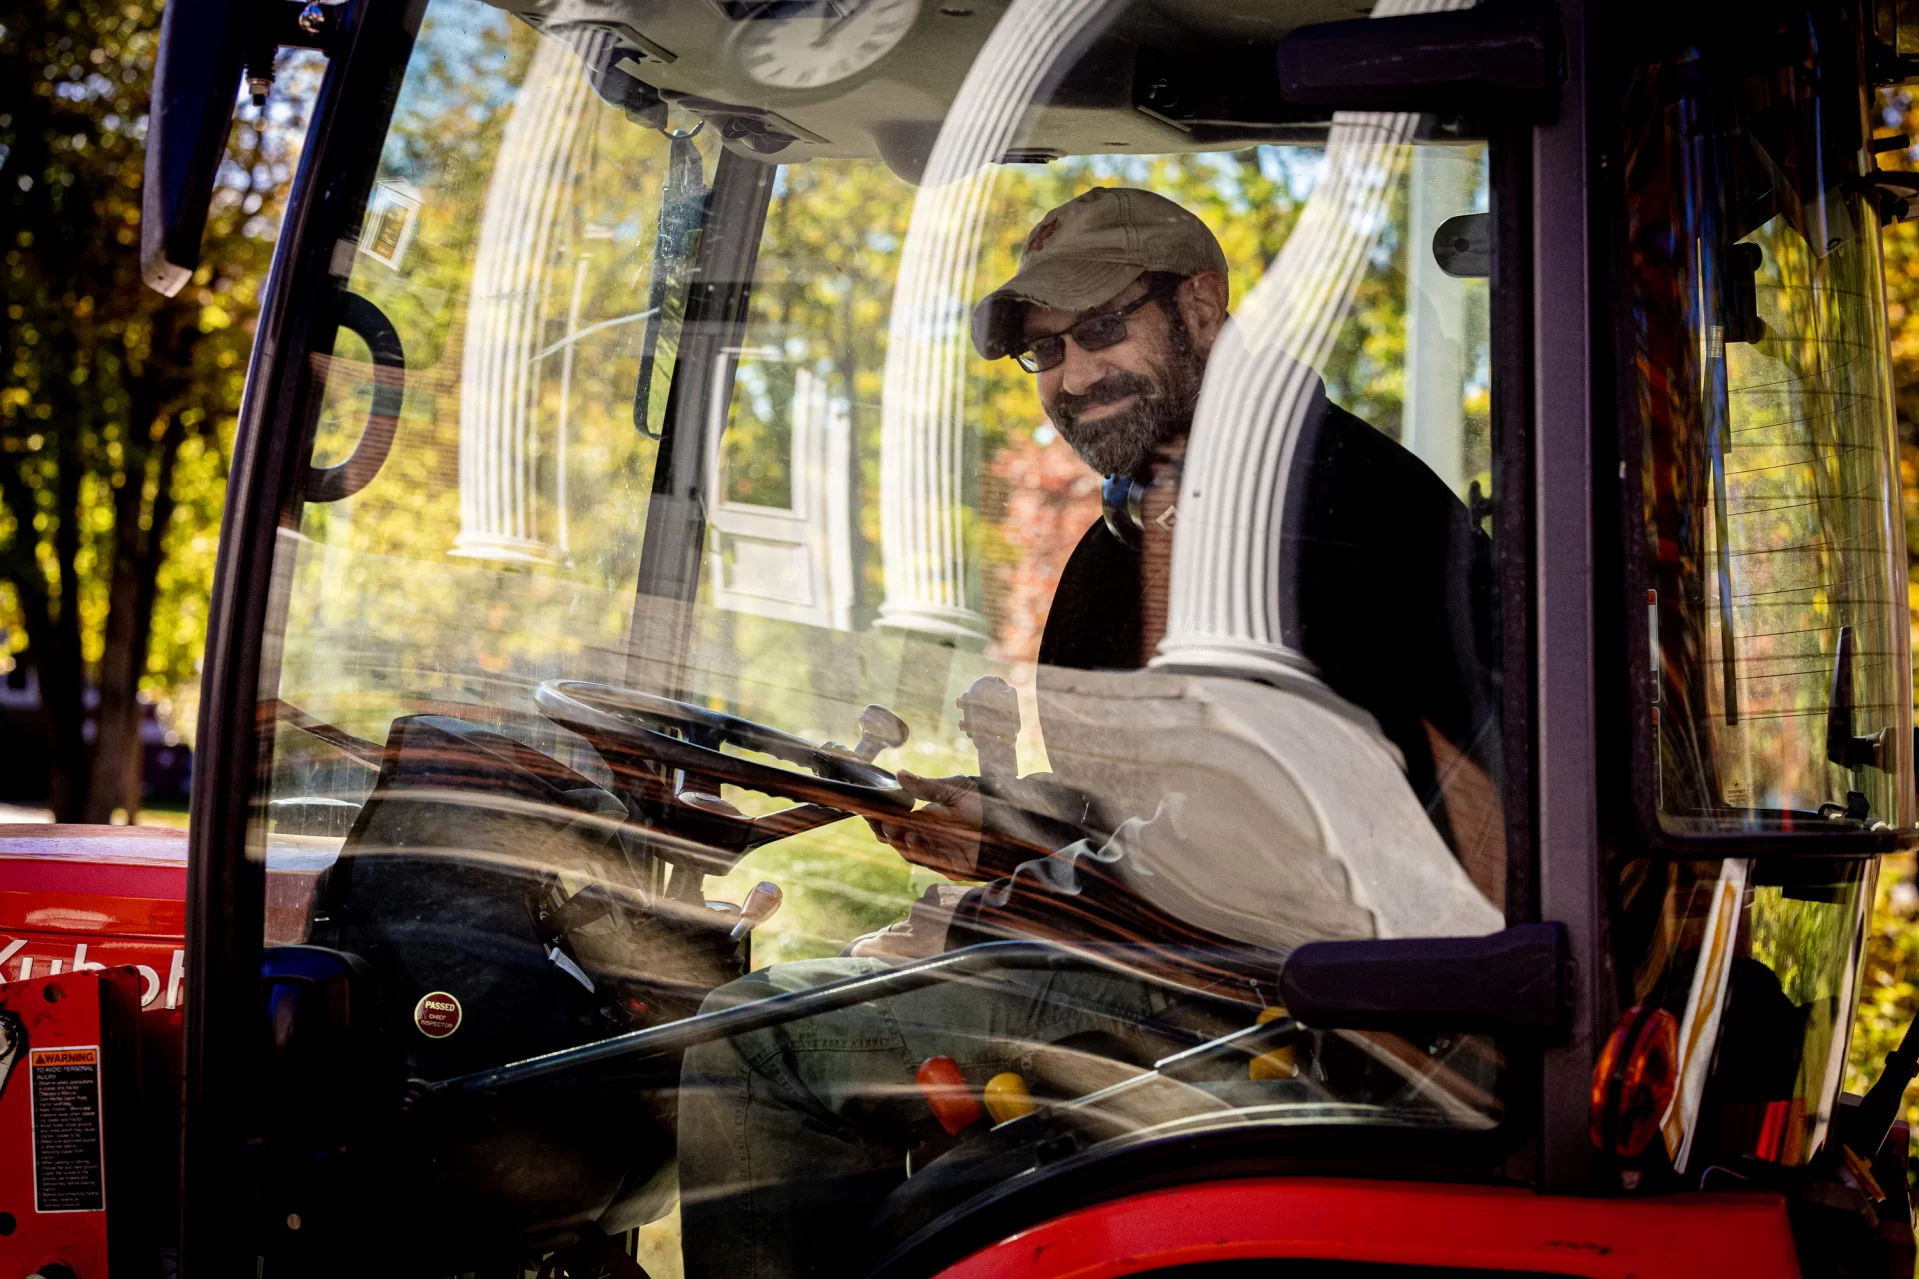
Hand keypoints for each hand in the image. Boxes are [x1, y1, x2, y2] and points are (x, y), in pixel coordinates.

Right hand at [867, 770, 981, 879]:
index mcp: (923, 820)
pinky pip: (931, 863)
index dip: (880, 820)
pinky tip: (913, 840)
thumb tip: (900, 774)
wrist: (1011, 817)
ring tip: (897, 830)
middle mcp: (928, 839)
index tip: (869, 812)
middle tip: (881, 823)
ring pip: (911, 853)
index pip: (894, 824)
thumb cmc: (980, 799)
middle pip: (898, 841)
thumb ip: (925, 787)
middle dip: (887, 833)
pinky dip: (920, 852)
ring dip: (901, 843)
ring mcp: (939, 853)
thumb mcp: (951, 789)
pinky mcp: (953, 867)